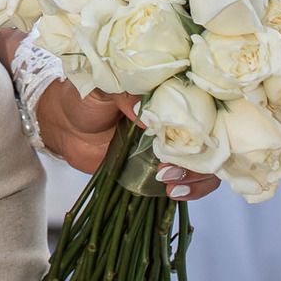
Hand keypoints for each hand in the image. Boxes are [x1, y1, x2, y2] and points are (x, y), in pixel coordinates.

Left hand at [35, 75, 219, 200]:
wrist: (66, 126)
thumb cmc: (83, 98)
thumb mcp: (99, 88)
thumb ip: (121, 93)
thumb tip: (143, 110)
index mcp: (169, 90)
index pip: (206, 103)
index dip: (208, 121)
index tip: (188, 138)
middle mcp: (180, 117)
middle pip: (214, 138)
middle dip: (201, 159)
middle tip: (168, 168)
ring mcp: (175, 143)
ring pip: (210, 163)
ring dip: (198, 178)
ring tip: (168, 183)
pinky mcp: (167, 165)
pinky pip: (193, 180)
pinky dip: (191, 189)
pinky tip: (173, 193)